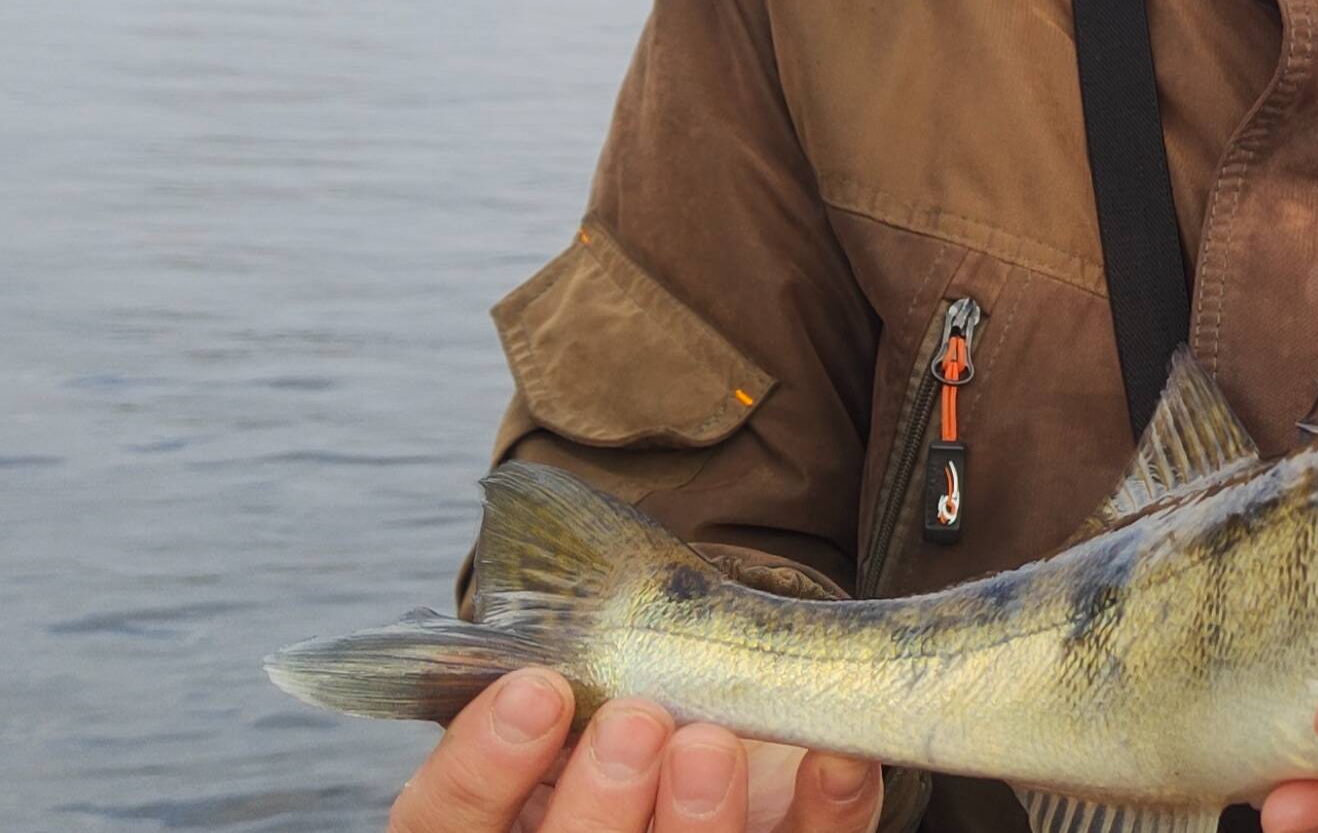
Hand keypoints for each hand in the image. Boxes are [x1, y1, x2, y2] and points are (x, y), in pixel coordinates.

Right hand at [385, 668, 881, 832]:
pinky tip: (833, 758)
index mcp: (504, 810)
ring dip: (697, 819)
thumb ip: (562, 639)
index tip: (536, 688)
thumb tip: (547, 550)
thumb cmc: (638, 669)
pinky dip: (828, 809)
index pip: (444, 821)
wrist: (742, 691)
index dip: (478, 769)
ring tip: (711, 741)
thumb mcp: (582, 657)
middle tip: (637, 720)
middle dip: (599, 804)